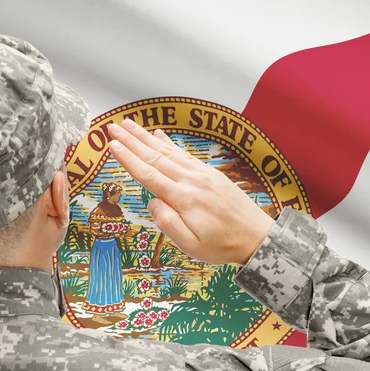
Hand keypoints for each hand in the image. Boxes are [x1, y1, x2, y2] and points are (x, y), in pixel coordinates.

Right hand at [107, 120, 275, 264]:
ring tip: (129, 124)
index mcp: (183, 199)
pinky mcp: (211, 173)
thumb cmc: (222, 246)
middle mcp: (191, 180)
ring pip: (168, 151)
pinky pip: (185, 153)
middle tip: (113, 126)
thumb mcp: (191, 245)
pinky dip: (169, 143)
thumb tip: (152, 202)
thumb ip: (168, 223)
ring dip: (146, 137)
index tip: (112, 145)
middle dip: (132, 141)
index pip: (149, 175)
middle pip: (155, 157)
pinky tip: (159, 135)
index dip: (128, 159)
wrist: (257, 236)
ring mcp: (202, 174)